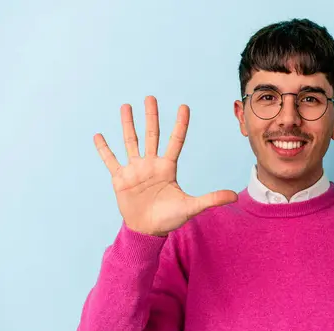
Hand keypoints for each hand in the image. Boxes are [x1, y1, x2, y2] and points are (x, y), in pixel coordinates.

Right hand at [94, 95, 237, 235]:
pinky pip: (111, 161)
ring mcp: (135, 169)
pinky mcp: (120, 178)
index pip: (175, 141)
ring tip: (126, 106)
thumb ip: (211, 199)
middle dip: (151, 116)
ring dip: (128, 124)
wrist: (148, 230)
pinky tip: (98, 135)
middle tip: (151, 97)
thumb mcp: (192, 207)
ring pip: (131, 141)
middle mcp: (151, 164)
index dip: (180, 125)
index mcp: (168, 167)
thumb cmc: (170, 218)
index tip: (184, 107)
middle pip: (152, 135)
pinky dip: (104, 149)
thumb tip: (234, 196)